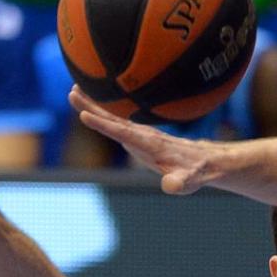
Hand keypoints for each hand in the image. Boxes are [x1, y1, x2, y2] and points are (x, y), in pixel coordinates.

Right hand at [68, 88, 216, 194]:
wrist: (205, 160)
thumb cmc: (196, 173)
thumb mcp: (190, 181)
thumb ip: (180, 183)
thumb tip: (171, 186)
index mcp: (151, 144)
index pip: (124, 133)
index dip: (104, 126)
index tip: (84, 116)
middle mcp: (144, 135)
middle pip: (114, 120)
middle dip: (92, 107)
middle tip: (71, 92)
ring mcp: (141, 134)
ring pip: (113, 118)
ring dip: (93, 105)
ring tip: (73, 90)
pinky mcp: (140, 135)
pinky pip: (117, 122)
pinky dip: (102, 112)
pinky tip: (91, 107)